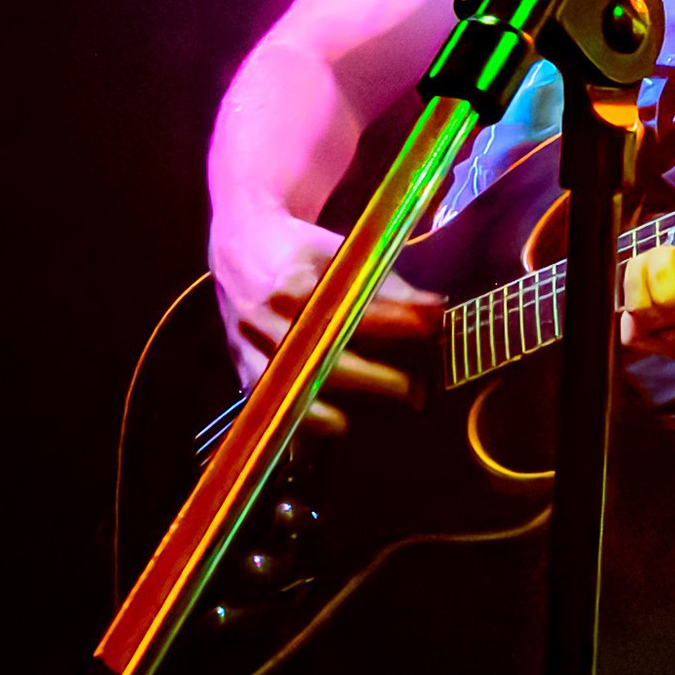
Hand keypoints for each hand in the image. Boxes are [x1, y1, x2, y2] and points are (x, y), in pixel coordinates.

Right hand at [209, 206, 439, 437]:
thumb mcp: (342, 251)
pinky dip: (300, 424)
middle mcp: (264, 320)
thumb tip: (435, 309)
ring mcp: (249, 349)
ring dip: (331, 414)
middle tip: (413, 390)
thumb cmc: (300, 250)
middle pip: (320, 361)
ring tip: (371, 419)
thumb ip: (388, 284)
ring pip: (289, 394)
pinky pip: (269, 408)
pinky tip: (333, 427)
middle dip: (373, 380)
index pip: (348, 312)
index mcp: (290, 285)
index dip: (395, 323)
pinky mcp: (242, 369)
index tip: (430, 329)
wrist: (238, 247)